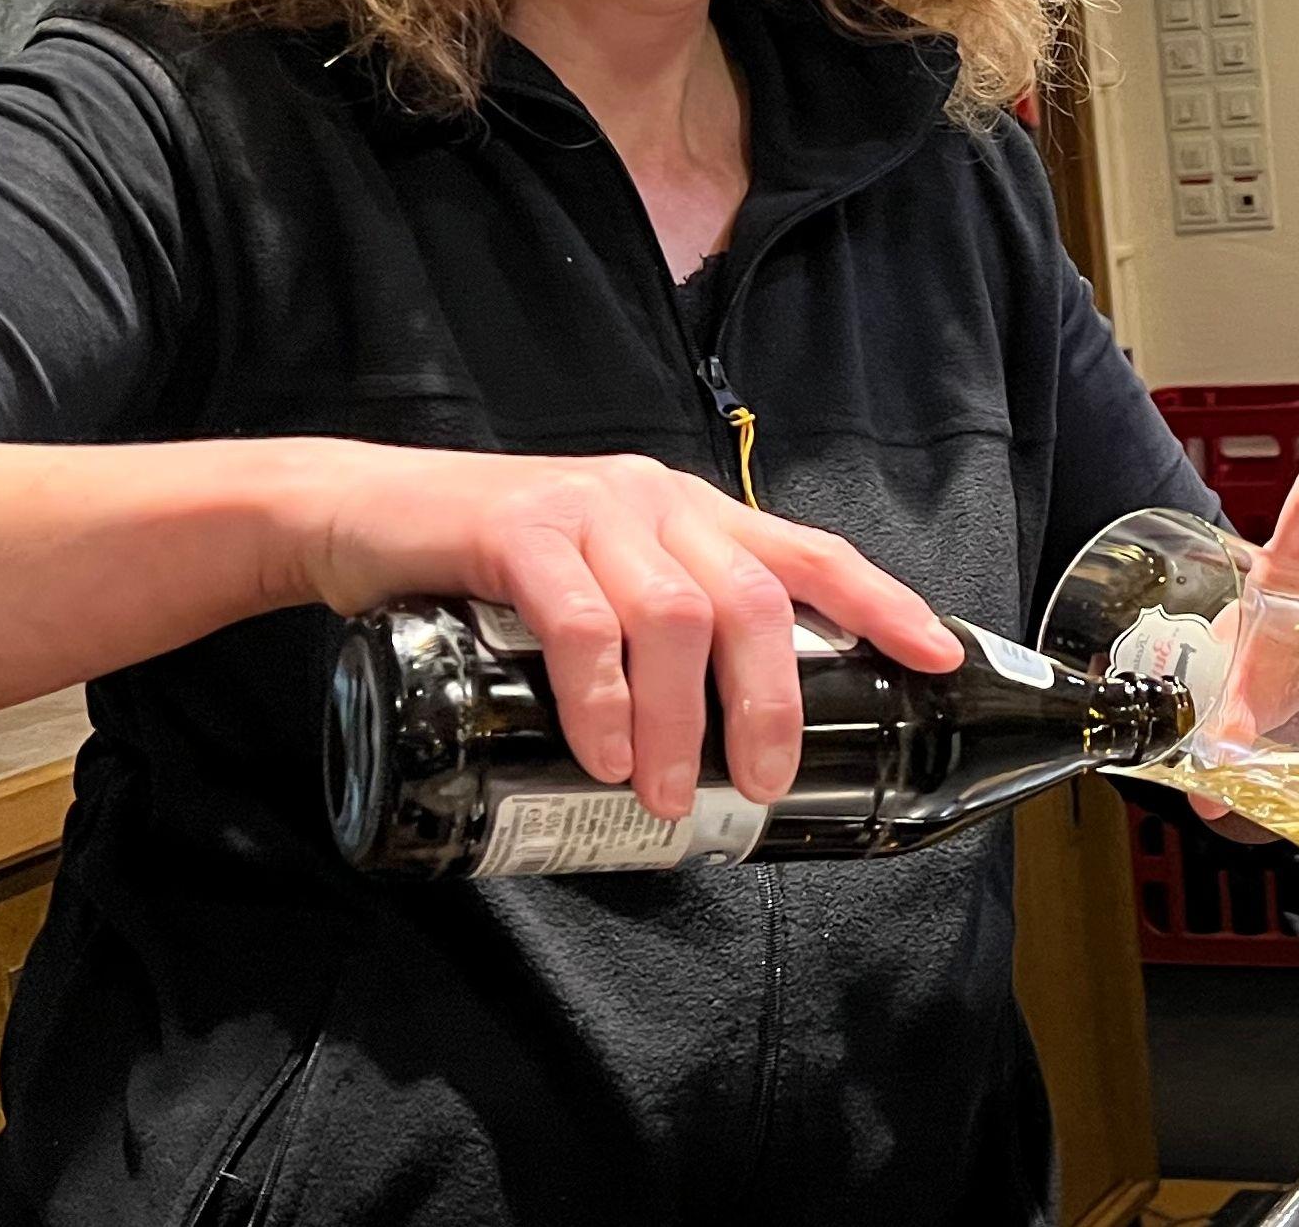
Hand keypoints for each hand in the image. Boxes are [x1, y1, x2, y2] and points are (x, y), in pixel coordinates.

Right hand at [289, 443, 958, 822]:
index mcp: (690, 516)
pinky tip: (598, 754)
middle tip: (759, 786)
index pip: (810, 553)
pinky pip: (581, 621)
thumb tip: (713, 752)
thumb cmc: (489, 570)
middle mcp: (655, 501)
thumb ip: (657, 639)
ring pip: (674, 618)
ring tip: (663, 797)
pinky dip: (599, 696)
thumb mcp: (598, 586)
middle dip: (770, 704)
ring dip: (678, 721)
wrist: (357, 514)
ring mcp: (588, 510)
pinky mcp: (518, 531)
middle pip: (751, 601)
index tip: (940, 659)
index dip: (883, 602)